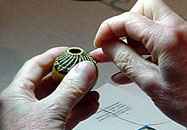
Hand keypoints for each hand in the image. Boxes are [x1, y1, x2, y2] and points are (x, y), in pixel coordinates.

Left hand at [0, 47, 98, 129]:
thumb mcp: (50, 112)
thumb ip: (70, 89)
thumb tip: (85, 69)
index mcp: (16, 95)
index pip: (37, 66)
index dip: (55, 56)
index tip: (71, 51)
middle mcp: (26, 105)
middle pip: (52, 82)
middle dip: (72, 75)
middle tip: (86, 70)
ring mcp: (39, 118)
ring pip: (62, 98)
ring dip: (80, 93)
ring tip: (94, 88)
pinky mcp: (50, 129)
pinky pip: (66, 114)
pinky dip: (80, 108)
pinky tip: (91, 104)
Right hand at [92, 0, 186, 125]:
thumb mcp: (150, 83)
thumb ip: (126, 61)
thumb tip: (108, 47)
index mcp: (168, 38)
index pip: (128, 20)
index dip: (108, 29)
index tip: (99, 41)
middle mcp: (178, 31)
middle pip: (143, 11)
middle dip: (123, 26)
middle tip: (113, 42)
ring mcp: (181, 38)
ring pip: (148, 27)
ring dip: (128, 42)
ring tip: (112, 58)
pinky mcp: (181, 47)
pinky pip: (155, 42)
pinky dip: (139, 51)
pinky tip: (127, 68)